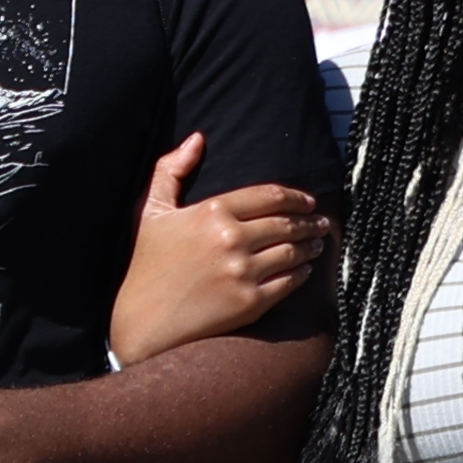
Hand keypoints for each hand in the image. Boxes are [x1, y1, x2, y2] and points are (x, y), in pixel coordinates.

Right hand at [105, 135, 330, 365]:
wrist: (142, 323)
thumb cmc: (145, 266)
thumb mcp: (150, 211)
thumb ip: (171, 170)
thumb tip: (197, 139)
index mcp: (212, 211)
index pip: (269, 196)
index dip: (295, 196)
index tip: (308, 200)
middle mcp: (231, 239)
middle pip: (286, 223)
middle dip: (309, 221)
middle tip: (320, 222)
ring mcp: (243, 272)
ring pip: (292, 252)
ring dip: (310, 246)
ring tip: (317, 244)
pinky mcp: (251, 303)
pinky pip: (288, 283)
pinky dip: (302, 274)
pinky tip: (305, 270)